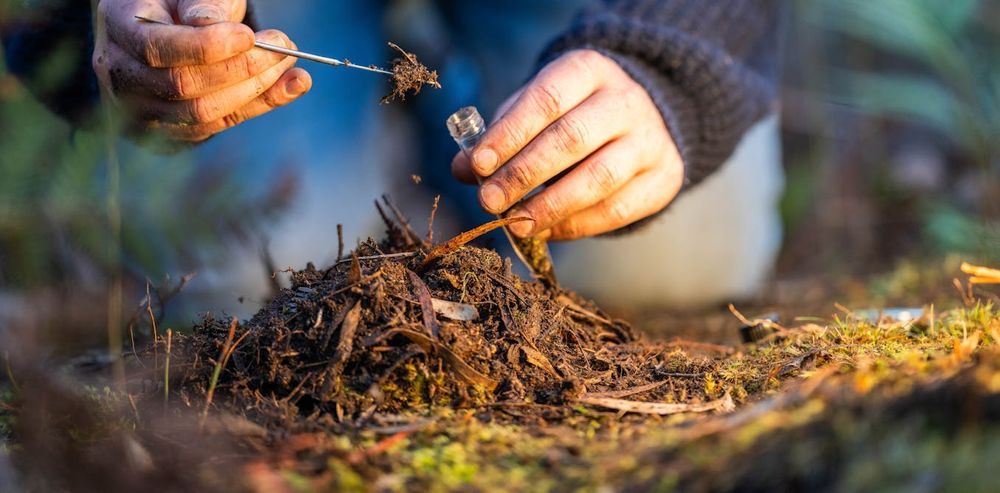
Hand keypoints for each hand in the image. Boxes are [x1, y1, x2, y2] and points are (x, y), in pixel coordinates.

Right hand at [92, 0, 311, 142]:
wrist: (162, 30)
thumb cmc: (177, 4)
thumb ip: (201, 4)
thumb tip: (215, 26)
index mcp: (119, 27)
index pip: (156, 48)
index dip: (205, 47)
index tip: (249, 36)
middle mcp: (121, 74)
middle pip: (181, 85)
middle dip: (240, 68)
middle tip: (283, 47)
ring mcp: (143, 109)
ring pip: (201, 113)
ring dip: (256, 91)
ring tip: (290, 64)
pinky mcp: (172, 131)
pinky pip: (219, 126)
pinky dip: (260, 106)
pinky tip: (291, 85)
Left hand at [452, 50, 682, 239]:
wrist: (643, 120)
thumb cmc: (572, 114)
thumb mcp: (535, 110)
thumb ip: (499, 135)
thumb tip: (462, 169)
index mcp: (589, 70)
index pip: (546, 99)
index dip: (510, 133)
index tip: (478, 164)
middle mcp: (626, 100)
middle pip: (571, 138)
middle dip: (523, 174)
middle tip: (489, 201)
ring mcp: (651, 139)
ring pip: (599, 178)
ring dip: (550, 206)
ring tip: (515, 224)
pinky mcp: (665, 177)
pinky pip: (617, 209)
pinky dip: (576, 225)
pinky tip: (546, 231)